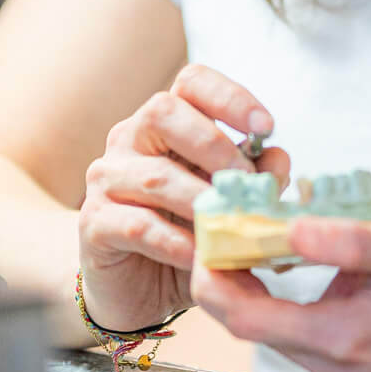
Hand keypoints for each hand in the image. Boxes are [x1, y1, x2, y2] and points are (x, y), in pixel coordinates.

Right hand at [79, 64, 289, 333]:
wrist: (138, 289)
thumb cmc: (186, 233)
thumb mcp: (227, 203)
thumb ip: (253, 178)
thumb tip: (277, 158)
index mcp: (165, 122)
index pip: (192, 82)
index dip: (230, 97)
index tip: (266, 127)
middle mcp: (129, 139)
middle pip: (163, 111)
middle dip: (213, 144)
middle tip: (245, 180)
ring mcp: (106, 179)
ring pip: (154, 176)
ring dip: (200, 200)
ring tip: (230, 224)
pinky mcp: (93, 223)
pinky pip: (137, 226)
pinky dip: (175, 241)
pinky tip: (199, 255)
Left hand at [189, 216, 370, 371]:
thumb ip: (351, 239)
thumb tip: (289, 226)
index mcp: (343, 339)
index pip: (238, 314)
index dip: (213, 271)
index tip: (214, 234)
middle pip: (259, 330)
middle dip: (246, 279)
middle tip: (252, 233)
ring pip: (294, 343)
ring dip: (289, 301)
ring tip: (305, 255)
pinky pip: (326, 360)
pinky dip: (324, 325)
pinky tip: (358, 299)